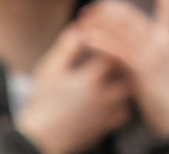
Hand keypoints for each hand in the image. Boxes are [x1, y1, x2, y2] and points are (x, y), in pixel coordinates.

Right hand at [13, 22, 134, 153]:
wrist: (38, 139)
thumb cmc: (41, 103)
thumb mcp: (49, 71)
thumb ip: (66, 49)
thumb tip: (80, 29)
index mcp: (90, 79)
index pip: (114, 53)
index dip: (112, 42)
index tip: (106, 39)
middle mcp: (104, 96)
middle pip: (129, 74)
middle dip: (125, 63)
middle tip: (117, 56)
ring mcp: (106, 114)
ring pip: (129, 95)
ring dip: (126, 84)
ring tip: (116, 76)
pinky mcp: (104, 128)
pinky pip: (124, 115)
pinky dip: (122, 106)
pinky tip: (112, 99)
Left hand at [71, 0, 168, 141]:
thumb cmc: (165, 95)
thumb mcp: (161, 66)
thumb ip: (148, 50)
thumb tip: (130, 40)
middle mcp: (163, 41)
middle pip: (134, 13)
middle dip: (109, 7)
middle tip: (91, 9)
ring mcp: (154, 54)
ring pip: (124, 26)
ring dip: (100, 20)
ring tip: (84, 20)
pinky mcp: (142, 69)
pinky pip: (118, 49)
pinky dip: (101, 40)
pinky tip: (87, 38)